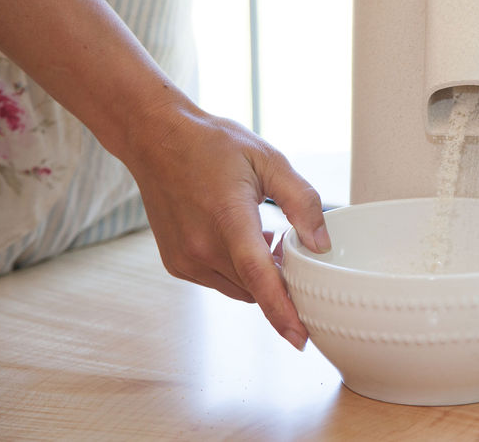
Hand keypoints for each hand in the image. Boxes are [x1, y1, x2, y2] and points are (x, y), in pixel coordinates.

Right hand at [125, 100, 329, 349]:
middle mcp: (202, 246)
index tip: (301, 338)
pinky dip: (237, 271)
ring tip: (265, 234)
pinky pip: (219, 282)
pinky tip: (241, 238)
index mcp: (229, 218)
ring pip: (239, 289)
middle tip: (290, 242)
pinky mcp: (176, 264)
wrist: (156, 139)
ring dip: (259, 275)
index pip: (259, 276)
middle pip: (256, 287)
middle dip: (281, 279)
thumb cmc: (214, 145)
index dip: (282, 310)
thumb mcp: (269, 160)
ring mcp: (185, 259)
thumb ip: (301, 201)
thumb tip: (322, 244)